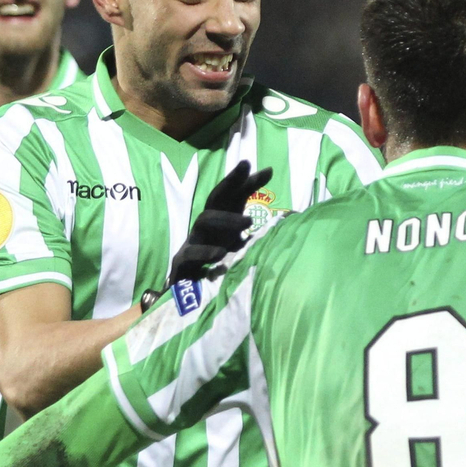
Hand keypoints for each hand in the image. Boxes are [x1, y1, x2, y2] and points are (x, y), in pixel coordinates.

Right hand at [170, 161, 274, 284]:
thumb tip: (283, 220)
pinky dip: (206, 252)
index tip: (268, 170)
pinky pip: (191, 252)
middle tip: (247, 168)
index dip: (248, 183)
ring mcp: (193, 242)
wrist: (188, 298)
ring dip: (226, 218)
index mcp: (222, 224)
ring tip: (248, 223)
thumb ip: (256, 234)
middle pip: (216, 198)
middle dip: (231, 181)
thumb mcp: (241, 249)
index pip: (234, 197)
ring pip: (204, 220)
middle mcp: (207, 228)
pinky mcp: (182, 261)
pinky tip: (221, 254)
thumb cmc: (218, 269)